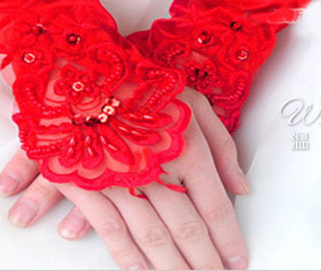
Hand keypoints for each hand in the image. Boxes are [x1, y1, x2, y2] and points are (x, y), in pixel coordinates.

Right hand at [0, 87, 251, 269]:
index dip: (229, 239)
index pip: (215, 206)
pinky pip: (113, 232)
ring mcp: (121, 180)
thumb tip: (242, 186)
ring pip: (153, 238)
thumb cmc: (139, 82)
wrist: (79, 70)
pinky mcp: (90, 186)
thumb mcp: (191, 100)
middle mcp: (157, 168)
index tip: (238, 261)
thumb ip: (222, 144)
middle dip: (205, 262)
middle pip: (187, 229)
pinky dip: (129, 258)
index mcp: (185, 146)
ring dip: (172, 268)